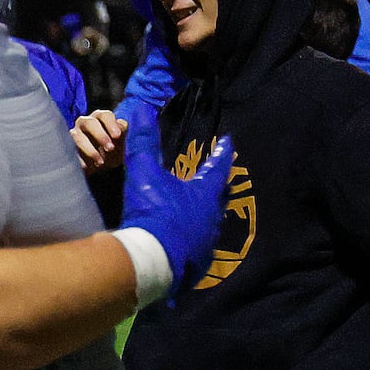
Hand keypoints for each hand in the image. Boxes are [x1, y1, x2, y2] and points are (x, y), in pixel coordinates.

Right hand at [70, 109, 127, 173]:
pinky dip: (79, 159)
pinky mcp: (67, 147)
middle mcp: (84, 123)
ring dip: (90, 150)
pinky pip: (70, 151)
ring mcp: (74, 134)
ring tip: (100, 162)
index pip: (105, 115)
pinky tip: (86, 167)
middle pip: (89, 123)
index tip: (117, 136)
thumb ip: (121, 130)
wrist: (101, 166)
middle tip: (110, 148)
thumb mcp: (119, 140)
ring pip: (77, 137)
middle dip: (100, 135)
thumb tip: (120, 126)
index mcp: (99, 118)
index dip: (111, 124)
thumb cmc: (110, 148)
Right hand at [120, 103, 233, 293]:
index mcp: (205, 193)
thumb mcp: (144, 173)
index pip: (219, 167)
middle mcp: (212, 216)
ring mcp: (207, 240)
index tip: (227, 142)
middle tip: (215, 176)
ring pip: (210, 221)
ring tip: (195, 207)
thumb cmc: (154, 211)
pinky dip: (193, 236)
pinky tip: (183, 237)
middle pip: (219, 195)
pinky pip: (200, 243)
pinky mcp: (198, 260)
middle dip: (216, 185)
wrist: (154, 260)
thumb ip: (144, 142)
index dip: (222, 153)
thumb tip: (142, 109)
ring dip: (204, 212)